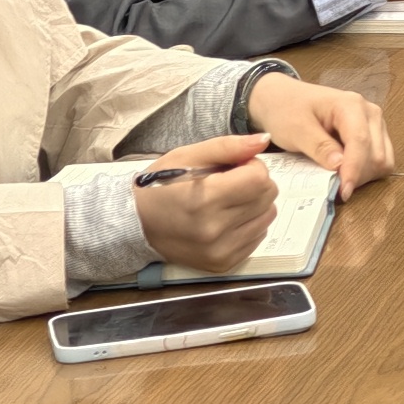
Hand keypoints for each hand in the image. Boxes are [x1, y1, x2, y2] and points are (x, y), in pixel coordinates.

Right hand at [132, 134, 278, 270]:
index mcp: (205, 199)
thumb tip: (265, 139)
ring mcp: (219, 250)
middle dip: (254, 184)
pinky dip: (248, 224)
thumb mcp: (188, 156)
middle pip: (267, 197)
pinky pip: (258, 237)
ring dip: (254, 205)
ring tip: (227, 202)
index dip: (252, 166)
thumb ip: (229, 147)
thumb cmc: (161, 186)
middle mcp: (214, 229)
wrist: (136, 225)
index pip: (260, 178)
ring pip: (267, 217)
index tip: (235, 167)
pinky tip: (225, 219)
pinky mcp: (223, 263)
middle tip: (229, 184)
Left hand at [246, 71, 393, 195]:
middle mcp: (369, 113)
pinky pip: (380, 159)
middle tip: (334, 187)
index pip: (360, 141)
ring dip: (364, 176)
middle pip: (377, 154)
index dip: (354, 170)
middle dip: (358, 175)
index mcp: (351, 106)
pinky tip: (346, 171)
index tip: (343, 192)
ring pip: (383, 159)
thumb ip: (319, 147)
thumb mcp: (296, 129)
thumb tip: (340, 166)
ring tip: (338, 179)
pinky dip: (366, 172)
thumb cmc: (287, 110)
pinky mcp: (373, 134)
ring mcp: (374, 123)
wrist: (282, 98)